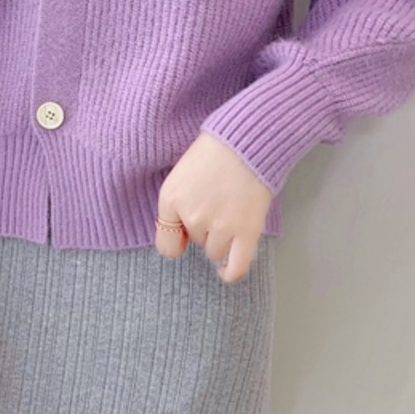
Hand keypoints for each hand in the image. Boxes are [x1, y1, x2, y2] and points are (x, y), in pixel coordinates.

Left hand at [154, 131, 272, 281]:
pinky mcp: (246, 232)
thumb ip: (177, 203)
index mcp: (171, 199)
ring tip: (231, 213)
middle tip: (219, 202)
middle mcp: (192, 217)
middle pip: (195, 242)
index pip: (166, 243)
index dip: (177, 239)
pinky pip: (236, 266)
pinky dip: (230, 272)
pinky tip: (226, 270)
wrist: (248, 140)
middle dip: (205, 228)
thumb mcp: (182, 172)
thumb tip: (181, 233)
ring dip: (221, 239)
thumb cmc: (215, 150)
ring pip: (214, 252)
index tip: (186, 233)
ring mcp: (219, 227)